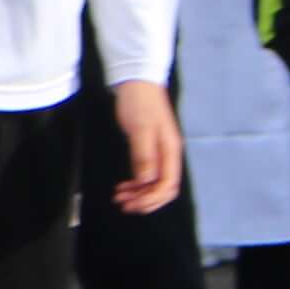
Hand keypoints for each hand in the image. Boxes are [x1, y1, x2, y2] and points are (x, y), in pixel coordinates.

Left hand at [108, 77, 184, 213]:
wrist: (137, 82)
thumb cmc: (140, 103)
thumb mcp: (140, 130)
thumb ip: (144, 156)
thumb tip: (146, 180)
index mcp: (170, 151)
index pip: (167, 185)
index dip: (152, 198)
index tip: (134, 204)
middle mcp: (168, 154)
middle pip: (163, 188)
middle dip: (145, 200)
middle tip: (125, 205)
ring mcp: (159, 152)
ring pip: (153, 183)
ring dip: (139, 193)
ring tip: (120, 198)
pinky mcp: (149, 149)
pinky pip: (146, 174)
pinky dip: (136, 183)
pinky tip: (124, 186)